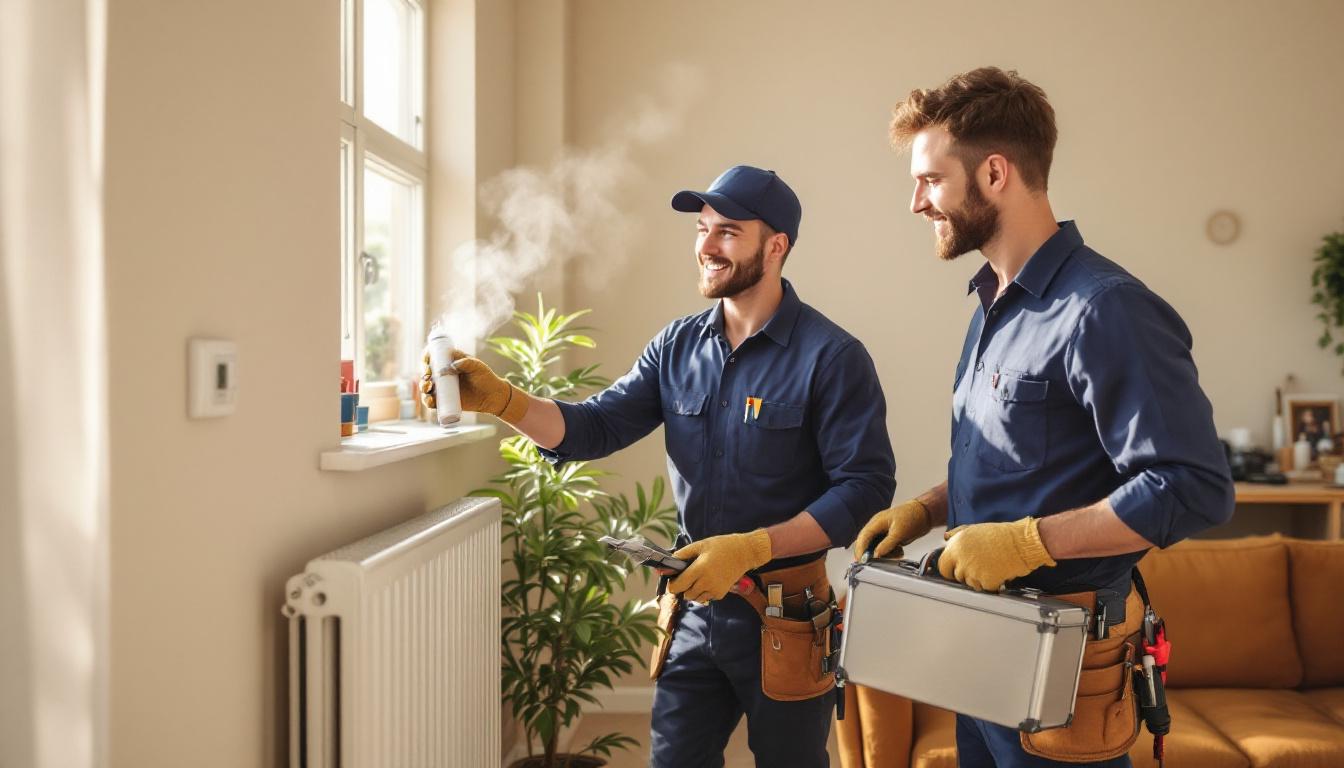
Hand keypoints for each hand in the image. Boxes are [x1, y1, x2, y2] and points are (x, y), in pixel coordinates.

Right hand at [421, 349, 528, 422]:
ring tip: (429, 387)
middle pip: (426, 372)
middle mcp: (443, 375)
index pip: (433, 357)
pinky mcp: (444, 401)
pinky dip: (427, 402)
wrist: (492, 396)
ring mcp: (443, 388)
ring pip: (426, 387)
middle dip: (423, 373)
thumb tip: (452, 366)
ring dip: (423, 387)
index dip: (426, 358)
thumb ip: (467, 363)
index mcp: (449, 362)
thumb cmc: (485, 378)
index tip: (426, 361)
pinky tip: (430, 400)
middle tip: (428, 375)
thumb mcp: (478, 367)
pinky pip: (432, 402)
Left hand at [669, 530, 772, 602]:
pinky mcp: (720, 594)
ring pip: (695, 598)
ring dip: (693, 591)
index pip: (678, 586)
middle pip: (685, 594)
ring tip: (698, 578)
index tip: (672, 579)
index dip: (671, 585)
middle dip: (683, 587)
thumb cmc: (722, 546)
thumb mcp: (701, 545)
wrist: (744, 553)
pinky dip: (703, 592)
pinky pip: (705, 598)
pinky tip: (708, 580)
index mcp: (699, 569)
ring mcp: (714, 590)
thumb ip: (682, 554)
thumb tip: (668, 562)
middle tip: (687, 576)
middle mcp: (706, 582)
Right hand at [853, 499, 932, 560]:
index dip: (860, 549)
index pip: (864, 536)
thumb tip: (876, 555)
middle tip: (873, 563)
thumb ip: (887, 544)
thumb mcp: (900, 532)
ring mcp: (884, 532)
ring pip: (876, 546)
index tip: (860, 560)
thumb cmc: (912, 517)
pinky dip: (892, 552)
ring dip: (885, 553)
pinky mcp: (890, 537)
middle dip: (870, 553)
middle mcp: (878, 527)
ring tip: (897, 552)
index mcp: (877, 521)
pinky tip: (900, 550)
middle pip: (867, 542)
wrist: (925, 513)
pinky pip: (885, 547)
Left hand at [937, 517, 1055, 591]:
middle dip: (966, 575)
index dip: (950, 569)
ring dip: (979, 579)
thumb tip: (946, 538)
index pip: (943, 565)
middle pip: (957, 576)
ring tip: (992, 566)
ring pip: (971, 584)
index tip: (955, 570)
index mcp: (956, 545)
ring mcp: (973, 571)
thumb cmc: (1001, 535)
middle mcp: (961, 558)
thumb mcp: (974, 529)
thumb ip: (957, 534)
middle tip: (979, 568)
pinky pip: (985, 588)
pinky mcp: (986, 581)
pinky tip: (999, 572)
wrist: (1022, 542)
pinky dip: (992, 583)